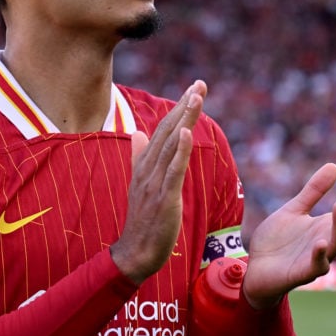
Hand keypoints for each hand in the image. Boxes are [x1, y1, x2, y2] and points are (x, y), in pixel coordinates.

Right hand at [111, 80, 206, 284]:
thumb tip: (138, 133)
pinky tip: (188, 132)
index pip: (163, 130)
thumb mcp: (140, 184)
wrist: (135, 252)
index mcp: (145, 165)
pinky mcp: (164, 198)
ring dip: (184, 119)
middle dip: (185, 106)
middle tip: (200, 83)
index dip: (178, 108)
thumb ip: (139, 157)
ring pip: (172, 145)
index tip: (193, 89)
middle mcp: (148, 169)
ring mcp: (155, 183)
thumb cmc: (142, 220)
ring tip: (196, 97)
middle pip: (168, 131)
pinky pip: (173, 170)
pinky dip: (180, 150)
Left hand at [242, 163, 335, 308]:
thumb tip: (335, 165)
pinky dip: (320, 255)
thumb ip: (314, 191)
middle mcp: (328, 242)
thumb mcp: (294, 209)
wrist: (255, 268)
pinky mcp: (302, 273)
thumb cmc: (278, 241)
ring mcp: (318, 259)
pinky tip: (320, 241)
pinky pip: (317, 266)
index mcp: (328, 227)